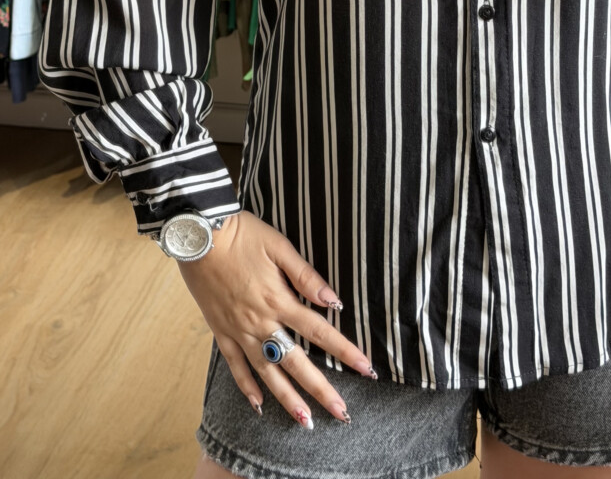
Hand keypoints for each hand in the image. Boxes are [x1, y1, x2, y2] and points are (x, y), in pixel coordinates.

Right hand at [176, 209, 375, 427]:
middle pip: (296, 362)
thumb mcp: (279, 246)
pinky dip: (246, 387)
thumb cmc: (242, 235)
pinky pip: (234, 365)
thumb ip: (306, 276)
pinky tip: (259, 405)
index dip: (345, 350)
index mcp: (279, 300)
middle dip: (320, 390)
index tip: (366, 368)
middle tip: (342, 414)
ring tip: (305, 421)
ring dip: (286, 398)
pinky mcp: (220, 331)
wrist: (198, 235)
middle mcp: (260, 322)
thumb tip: (333, 300)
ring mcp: (238, 330)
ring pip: (266, 372)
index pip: (320, 331)